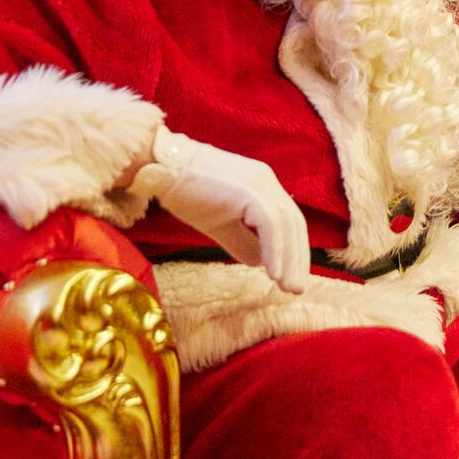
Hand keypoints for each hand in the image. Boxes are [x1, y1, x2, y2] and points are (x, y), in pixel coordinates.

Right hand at [131, 127, 311, 293]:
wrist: (160, 168)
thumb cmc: (185, 193)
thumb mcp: (220, 223)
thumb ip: (243, 241)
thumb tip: (260, 263)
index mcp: (263, 186)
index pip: (289, 221)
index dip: (294, 250)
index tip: (292, 277)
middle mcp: (267, 182)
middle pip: (294, 224)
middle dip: (297, 259)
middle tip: (296, 289)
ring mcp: (260, 184)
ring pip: (286, 227)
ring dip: (289, 261)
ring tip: (288, 287)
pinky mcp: (249, 192)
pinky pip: (271, 226)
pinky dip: (275, 252)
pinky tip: (273, 274)